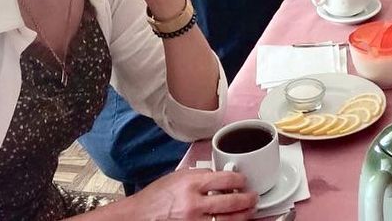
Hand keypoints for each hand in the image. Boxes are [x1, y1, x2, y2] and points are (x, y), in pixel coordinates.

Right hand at [126, 167, 256, 219]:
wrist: (137, 216)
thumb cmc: (155, 197)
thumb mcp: (177, 177)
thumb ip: (199, 175)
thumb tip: (220, 176)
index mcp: (191, 184)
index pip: (225, 180)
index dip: (240, 181)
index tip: (244, 181)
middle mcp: (194, 204)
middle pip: (231, 203)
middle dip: (248, 200)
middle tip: (253, 197)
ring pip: (228, 220)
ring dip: (243, 216)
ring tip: (250, 211)